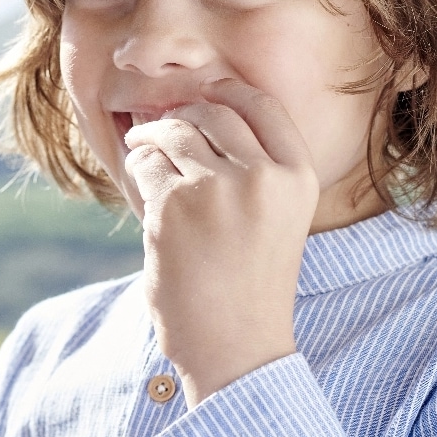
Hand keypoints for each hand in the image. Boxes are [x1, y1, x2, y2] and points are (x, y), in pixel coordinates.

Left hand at [123, 77, 319, 407]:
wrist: (237, 347)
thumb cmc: (253, 283)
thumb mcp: (278, 217)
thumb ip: (257, 168)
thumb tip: (202, 110)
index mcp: (298, 177)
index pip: (263, 105)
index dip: (229, 89)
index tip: (207, 89)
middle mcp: (263, 176)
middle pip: (214, 111)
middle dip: (183, 112)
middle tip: (163, 124)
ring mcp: (216, 189)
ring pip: (175, 131)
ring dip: (152, 135)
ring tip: (142, 145)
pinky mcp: (172, 207)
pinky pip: (146, 163)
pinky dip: (138, 165)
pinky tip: (140, 177)